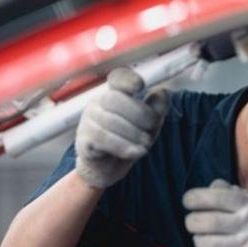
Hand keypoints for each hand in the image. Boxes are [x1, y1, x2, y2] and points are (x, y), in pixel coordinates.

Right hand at [74, 67, 168, 188]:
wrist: (107, 168)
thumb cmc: (127, 140)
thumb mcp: (148, 124)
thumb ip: (157, 108)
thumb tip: (163, 92)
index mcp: (114, 94)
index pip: (117, 78)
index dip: (128, 80)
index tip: (141, 87)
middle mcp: (98, 103)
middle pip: (114, 99)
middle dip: (139, 113)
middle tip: (152, 126)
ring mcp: (87, 121)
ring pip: (110, 121)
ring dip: (134, 134)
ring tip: (146, 144)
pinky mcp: (84, 141)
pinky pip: (103, 139)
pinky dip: (124, 146)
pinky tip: (137, 152)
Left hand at [182, 179, 247, 246]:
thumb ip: (229, 192)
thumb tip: (208, 189)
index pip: (216, 198)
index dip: (196, 198)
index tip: (187, 200)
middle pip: (207, 222)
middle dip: (192, 220)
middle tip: (191, 220)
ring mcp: (246, 245)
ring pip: (206, 242)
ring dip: (197, 238)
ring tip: (199, 235)